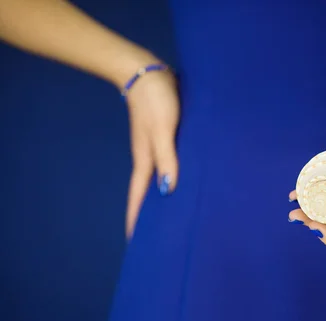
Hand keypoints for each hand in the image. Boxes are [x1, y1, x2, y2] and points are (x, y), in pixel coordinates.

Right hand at [124, 67, 179, 238]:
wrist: (148, 72)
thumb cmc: (155, 101)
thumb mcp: (162, 130)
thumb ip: (167, 158)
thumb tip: (169, 191)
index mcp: (145, 161)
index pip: (139, 197)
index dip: (137, 219)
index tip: (135, 242)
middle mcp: (150, 159)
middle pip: (150, 192)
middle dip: (151, 214)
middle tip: (160, 236)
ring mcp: (158, 148)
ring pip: (162, 179)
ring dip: (166, 197)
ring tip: (177, 215)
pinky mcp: (167, 138)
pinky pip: (171, 164)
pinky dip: (176, 176)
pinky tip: (188, 181)